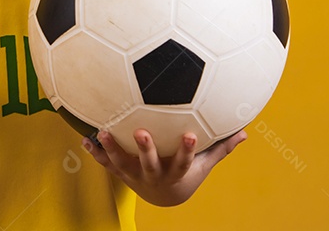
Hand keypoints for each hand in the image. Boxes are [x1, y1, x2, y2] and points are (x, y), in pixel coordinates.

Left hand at [83, 128, 246, 206]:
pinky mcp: (121, 173)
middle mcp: (154, 175)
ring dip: (112, 148)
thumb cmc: (186, 174)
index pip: (183, 162)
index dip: (186, 149)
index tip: (189, 133)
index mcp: (175, 172)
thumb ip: (220, 148)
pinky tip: (84, 138)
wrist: (164, 198)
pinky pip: (106, 163)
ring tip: (103, 132)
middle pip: (149, 163)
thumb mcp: (204, 165)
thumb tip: (244, 132)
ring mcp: (135, 175)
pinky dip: (95, 152)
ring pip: (122, 164)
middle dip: (145, 148)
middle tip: (140, 131)